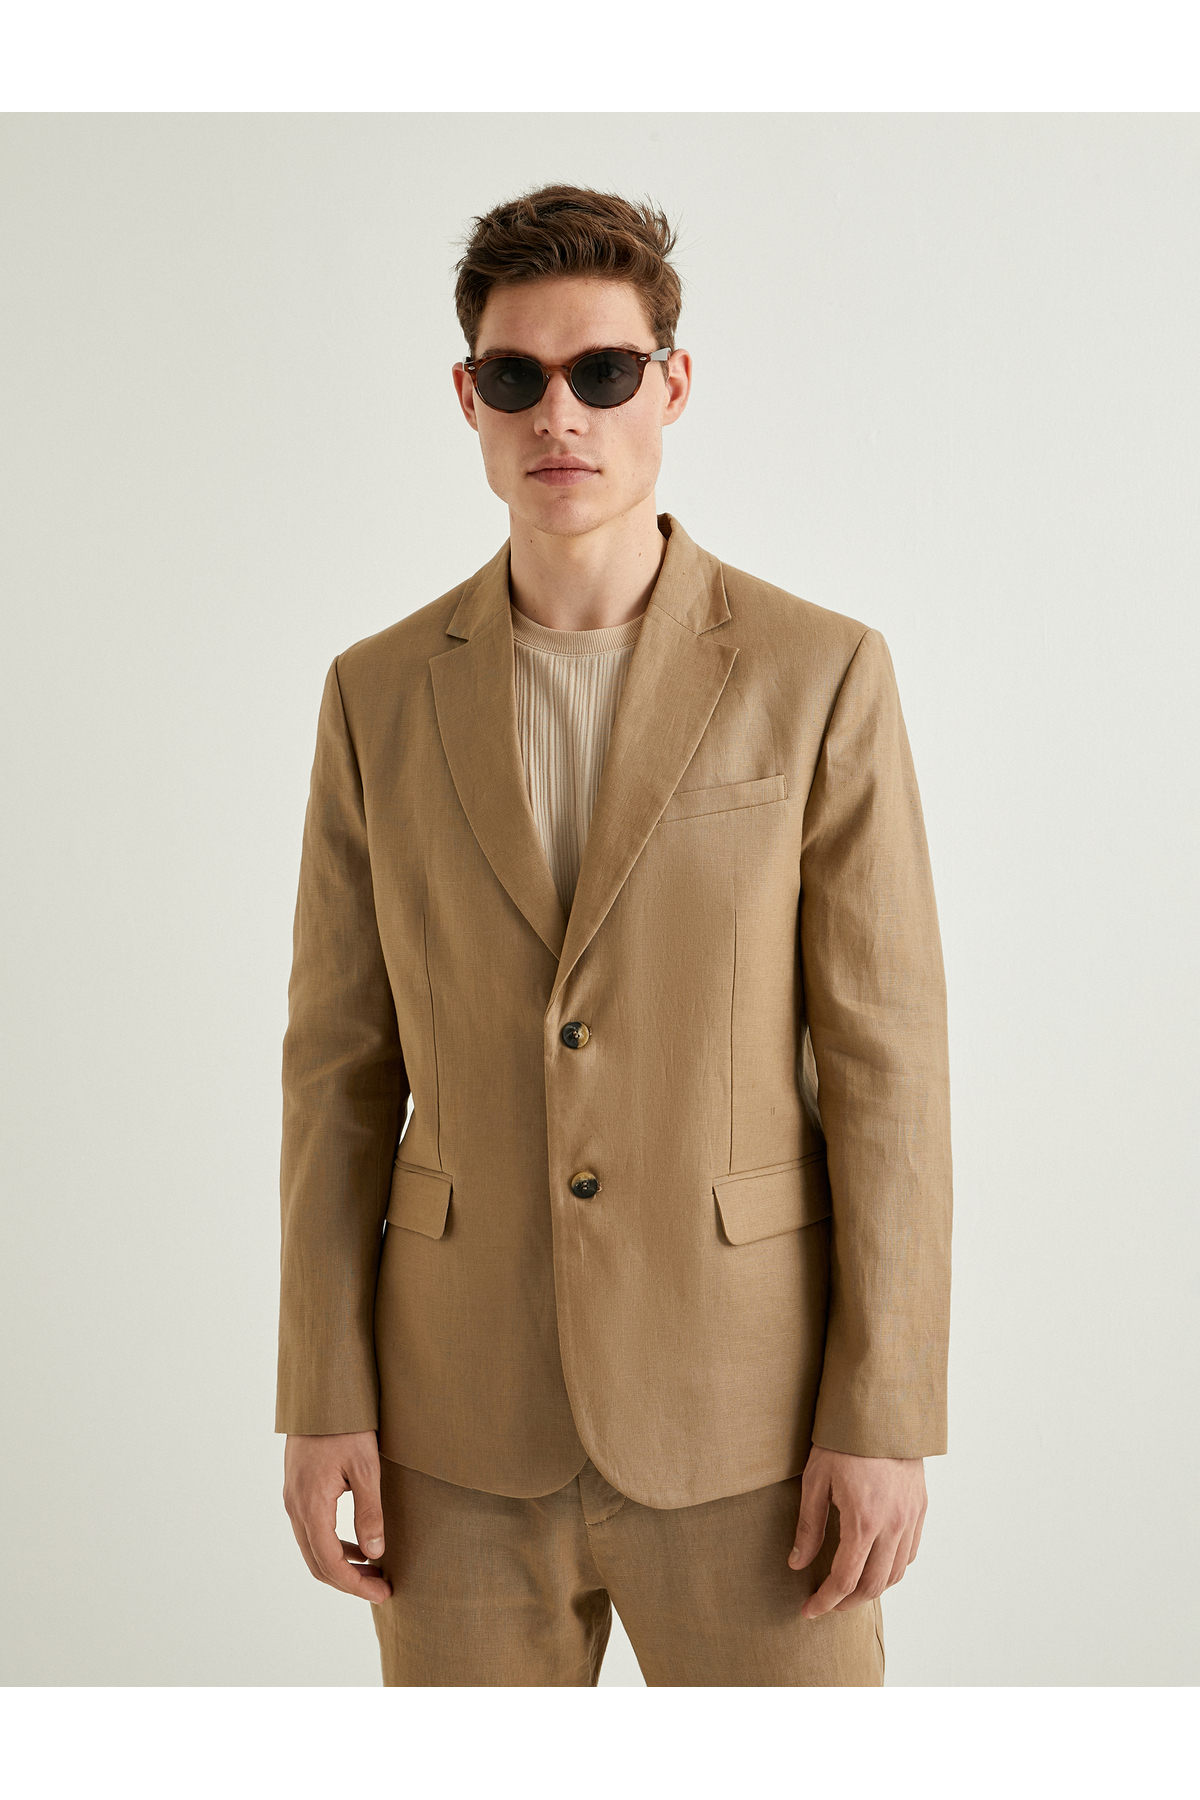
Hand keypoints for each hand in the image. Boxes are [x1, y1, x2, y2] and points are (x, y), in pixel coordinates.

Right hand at [283, 1430, 392, 1603]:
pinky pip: (312, 1530)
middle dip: (349, 1582)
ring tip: (374, 1571)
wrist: (320, 1394)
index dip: (355, 1585)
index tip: (382, 1594)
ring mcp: (293, 1499)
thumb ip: (369, 1512)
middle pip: (317, 1562)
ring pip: (313, 1548)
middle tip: (381, 1589)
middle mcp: (296, 1507)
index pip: (330, 1563)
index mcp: (311, 1505)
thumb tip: (375, 1553)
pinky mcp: (298, 1490)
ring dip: (341, 1565)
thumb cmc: (346, 1426)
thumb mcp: (365, 1467)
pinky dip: (333, 1546)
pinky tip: (358, 1545)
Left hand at [789, 1443, 926, 1617]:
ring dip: (872, 1590)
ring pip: (896, 1574)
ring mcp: (910, 1518)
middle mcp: (893, 1525)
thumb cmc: (843, 1442)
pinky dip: (893, 1570)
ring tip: (848, 1591)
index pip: (845, 1579)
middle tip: (826, 1604)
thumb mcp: (815, 1481)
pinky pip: (910, 1553)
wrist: (881, 1412)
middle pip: (873, 1585)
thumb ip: (809, 1527)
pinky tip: (875, 1567)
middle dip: (847, 1602)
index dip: (825, 1601)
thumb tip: (797, 1564)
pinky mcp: (920, 1509)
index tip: (809, 1610)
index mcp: (864, 1521)